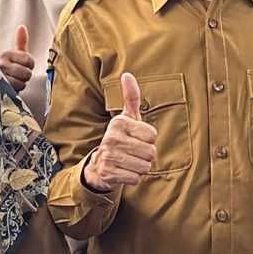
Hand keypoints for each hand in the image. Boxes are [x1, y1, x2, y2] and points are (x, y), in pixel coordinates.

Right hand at [0, 26, 37, 91]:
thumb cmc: (7, 68)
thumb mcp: (14, 54)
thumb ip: (20, 42)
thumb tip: (22, 26)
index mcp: (6, 54)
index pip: (29, 60)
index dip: (29, 65)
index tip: (21, 65)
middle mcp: (1, 64)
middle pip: (27, 73)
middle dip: (24, 76)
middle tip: (16, 75)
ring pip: (22, 84)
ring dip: (19, 84)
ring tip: (12, 81)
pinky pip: (16, 92)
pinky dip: (14, 91)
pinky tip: (9, 88)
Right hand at [83, 72, 158, 192]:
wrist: (100, 163)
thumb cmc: (121, 137)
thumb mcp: (127, 117)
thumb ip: (131, 96)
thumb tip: (127, 74)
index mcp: (119, 123)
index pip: (152, 135)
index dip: (149, 139)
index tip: (137, 138)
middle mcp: (112, 138)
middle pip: (151, 152)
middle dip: (146, 155)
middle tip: (134, 152)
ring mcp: (109, 156)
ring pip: (144, 167)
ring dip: (140, 167)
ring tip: (129, 161)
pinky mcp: (109, 172)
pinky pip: (136, 178)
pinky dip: (133, 177)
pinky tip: (124, 170)